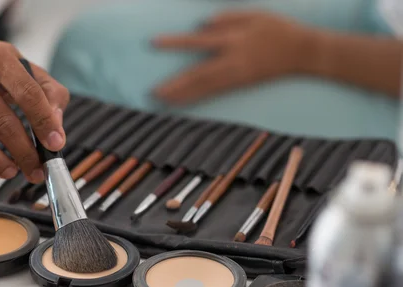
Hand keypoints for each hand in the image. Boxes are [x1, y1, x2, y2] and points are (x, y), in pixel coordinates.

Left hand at [152, 11, 315, 104]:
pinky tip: (184, 102)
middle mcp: (233, 60)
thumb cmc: (278, 28)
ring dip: (182, 95)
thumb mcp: (255, 14)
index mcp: (234, 38)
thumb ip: (228, 16)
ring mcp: (237, 75)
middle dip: (174, 84)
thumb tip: (203, 23)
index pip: (198, 41)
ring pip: (205, 87)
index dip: (175, 43)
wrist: (303, 52)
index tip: (153, 42)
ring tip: (162, 101)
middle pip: (198, 73)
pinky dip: (197, 97)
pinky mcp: (241, 84)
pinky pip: (214, 92)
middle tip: (152, 92)